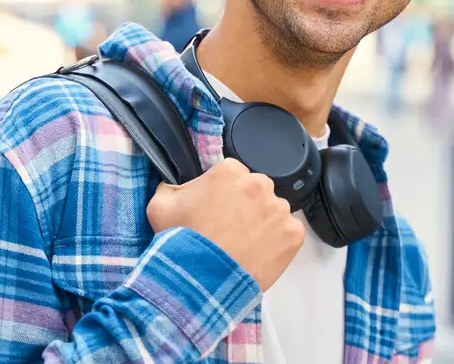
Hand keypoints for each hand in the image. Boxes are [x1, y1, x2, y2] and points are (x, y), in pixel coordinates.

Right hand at [146, 158, 304, 290]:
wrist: (200, 281)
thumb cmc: (181, 241)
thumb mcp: (160, 204)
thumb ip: (171, 186)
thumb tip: (174, 184)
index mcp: (229, 171)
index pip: (232, 175)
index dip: (223, 193)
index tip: (217, 210)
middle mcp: (259, 184)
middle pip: (256, 190)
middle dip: (246, 205)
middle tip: (230, 229)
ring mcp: (279, 210)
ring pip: (273, 212)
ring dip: (262, 223)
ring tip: (244, 245)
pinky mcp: (292, 234)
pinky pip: (288, 233)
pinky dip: (277, 243)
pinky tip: (258, 254)